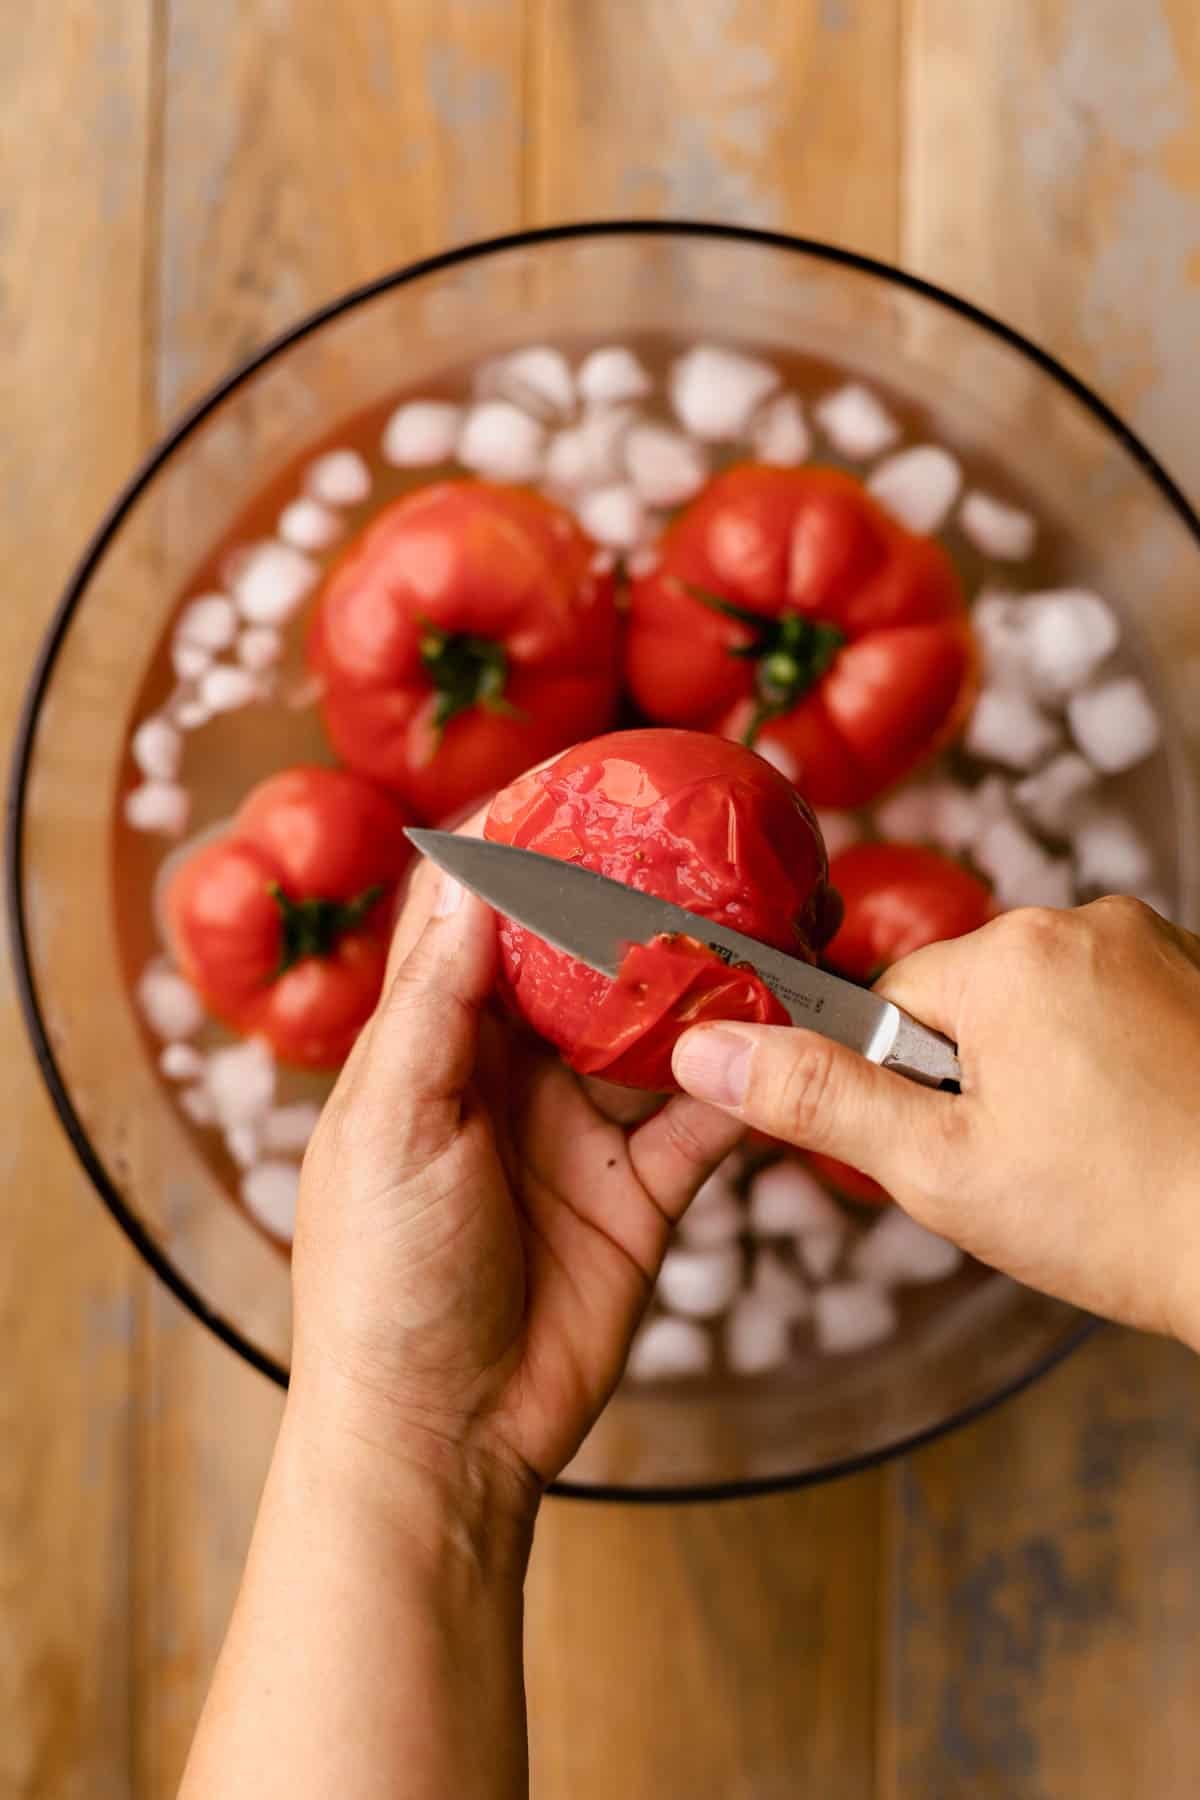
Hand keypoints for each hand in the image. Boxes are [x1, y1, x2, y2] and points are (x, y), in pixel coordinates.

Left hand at [289, 821, 742, 1522]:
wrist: (441, 1436)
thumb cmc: (382, 1280)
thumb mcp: (390, 1128)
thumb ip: (434, 1007)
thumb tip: (471, 878)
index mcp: (429, 1046)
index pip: (467, 915)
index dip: (509, 845)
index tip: (573, 780)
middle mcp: (508, 1073)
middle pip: (576, 960)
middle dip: (628, 900)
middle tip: (698, 835)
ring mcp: (579, 1130)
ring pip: (654, 1032)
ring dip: (702, 984)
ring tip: (763, 917)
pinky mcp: (641, 1193)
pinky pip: (706, 1121)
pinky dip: (746, 1083)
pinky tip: (787, 1037)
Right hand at [671, 897, 1199, 1346]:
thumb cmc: (1118, 1217)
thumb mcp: (939, 1168)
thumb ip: (816, 1098)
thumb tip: (705, 1049)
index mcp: (1011, 954)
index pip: (895, 1000)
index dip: (906, 1086)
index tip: (961, 1145)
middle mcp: (1091, 921)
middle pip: (974, 998)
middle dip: (981, 1077)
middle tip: (1033, 1162)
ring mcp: (1164, 943)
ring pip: (1048, 1006)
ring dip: (1051, 1067)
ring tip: (1096, 1152)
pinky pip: (1118, 1006)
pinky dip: (1116, 1060)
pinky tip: (1144, 1128)